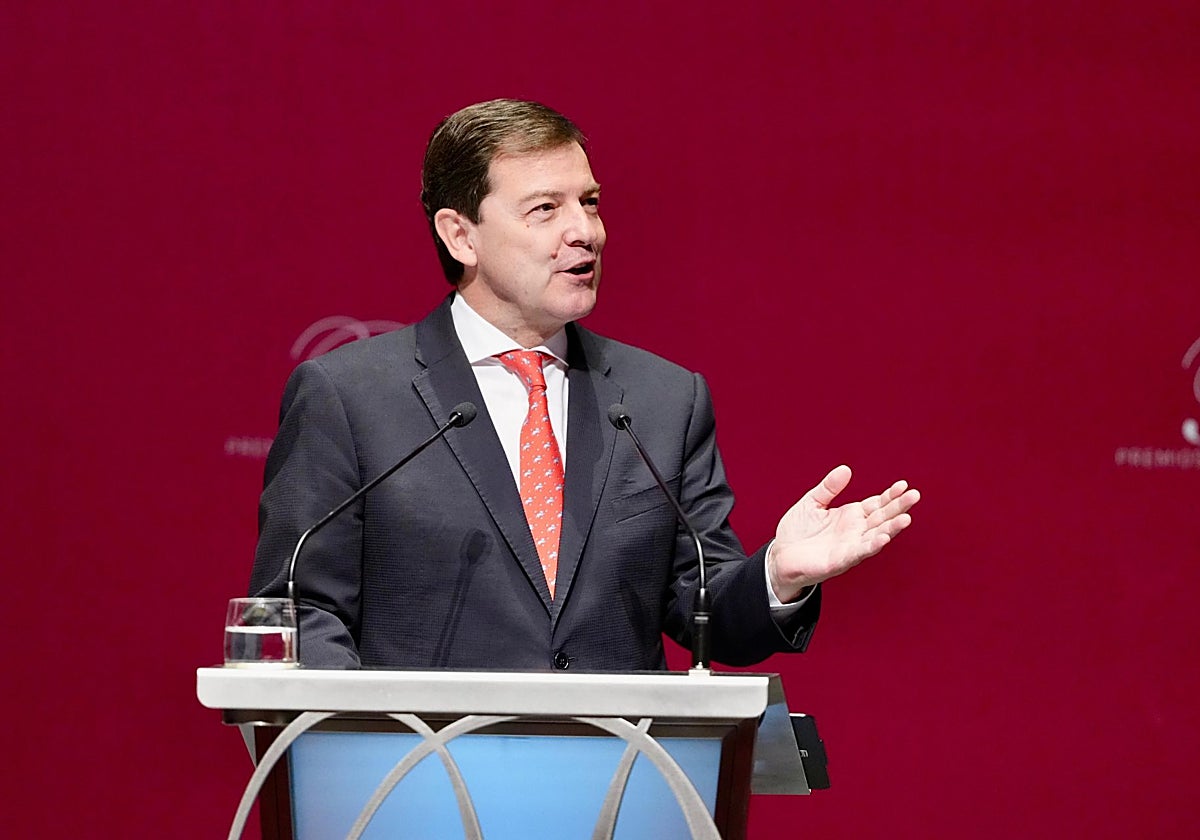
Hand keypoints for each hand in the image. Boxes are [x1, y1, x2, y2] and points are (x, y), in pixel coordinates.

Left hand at [768, 465, 919, 601]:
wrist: (781, 557)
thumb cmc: (798, 532)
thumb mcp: (812, 502)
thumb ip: (829, 488)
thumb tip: (845, 469)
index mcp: (851, 516)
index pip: (877, 504)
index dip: (890, 495)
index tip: (904, 485)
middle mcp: (856, 531)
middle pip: (882, 517)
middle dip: (899, 507)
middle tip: (915, 495)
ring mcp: (850, 546)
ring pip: (876, 536)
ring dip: (892, 528)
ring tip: (906, 518)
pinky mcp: (840, 561)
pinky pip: (858, 552)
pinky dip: (871, 545)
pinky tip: (883, 538)